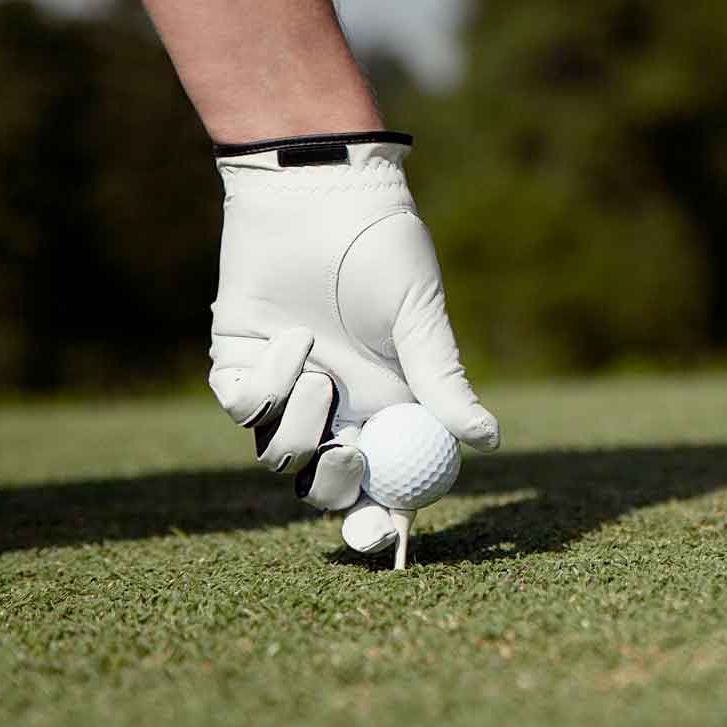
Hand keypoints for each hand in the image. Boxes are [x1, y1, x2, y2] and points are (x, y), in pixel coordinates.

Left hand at [205, 131, 498, 511]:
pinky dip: (271, 384)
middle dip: (340, 497)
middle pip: (329, 486)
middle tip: (350, 473)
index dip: (387, 515)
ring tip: (323, 375)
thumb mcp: (420, 319)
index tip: (391, 534)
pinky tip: (295, 336)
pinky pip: (246, 408)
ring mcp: (285, 390)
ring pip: (283, 457)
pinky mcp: (238, 365)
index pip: (388, 478)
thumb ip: (443, 382)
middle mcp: (337, 406)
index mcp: (387, 404)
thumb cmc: (381, 248)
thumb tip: (489, 441)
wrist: (317, 191)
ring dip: (304, 427)